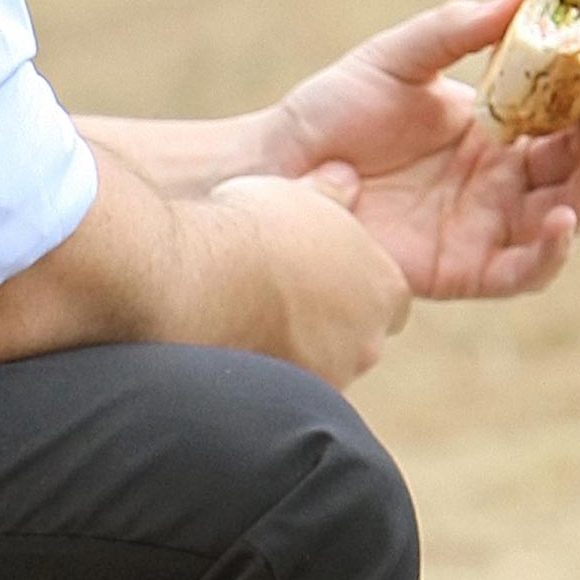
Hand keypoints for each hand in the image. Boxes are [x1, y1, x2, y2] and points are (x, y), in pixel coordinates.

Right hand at [208, 167, 412, 387]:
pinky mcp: (286, 400)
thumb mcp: (297, 193)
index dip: (351, 287)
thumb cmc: (247, 230)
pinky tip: (230, 345)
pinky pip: (282, 391)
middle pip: (356, 338)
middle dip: (326, 324)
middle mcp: (369, 340)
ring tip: (245, 321)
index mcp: (384, 287)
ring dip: (294, 350)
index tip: (315, 277)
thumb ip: (331, 194)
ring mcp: (329, 375)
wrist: (192, 277)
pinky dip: (263, 371)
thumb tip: (345, 178)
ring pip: (320, 367)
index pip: (386, 298)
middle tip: (278, 298)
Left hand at [270, 0, 579, 298]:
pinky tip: (559, 218)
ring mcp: (485, 227)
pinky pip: (523, 270)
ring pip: (567, 213)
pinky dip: (550, 251)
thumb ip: (455, 30)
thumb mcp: (396, 58)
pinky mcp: (461, 269)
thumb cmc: (332, 111)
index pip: (573, 111)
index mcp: (499, 131)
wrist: (274, 165)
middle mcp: (503, 182)